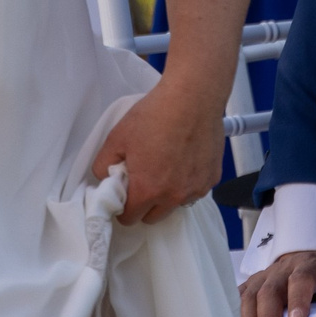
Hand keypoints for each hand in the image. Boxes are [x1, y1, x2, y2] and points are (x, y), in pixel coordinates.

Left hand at [92, 81, 223, 225]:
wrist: (192, 98)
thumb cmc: (155, 115)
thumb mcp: (117, 137)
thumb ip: (103, 164)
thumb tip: (105, 177)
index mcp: (147, 190)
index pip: (129, 219)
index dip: (123, 207)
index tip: (124, 193)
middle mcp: (173, 196)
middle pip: (153, 217)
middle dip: (144, 204)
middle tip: (142, 179)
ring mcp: (196, 188)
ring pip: (175, 204)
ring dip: (167, 194)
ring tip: (166, 165)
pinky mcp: (212, 178)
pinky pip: (194, 190)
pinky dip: (187, 182)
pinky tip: (184, 159)